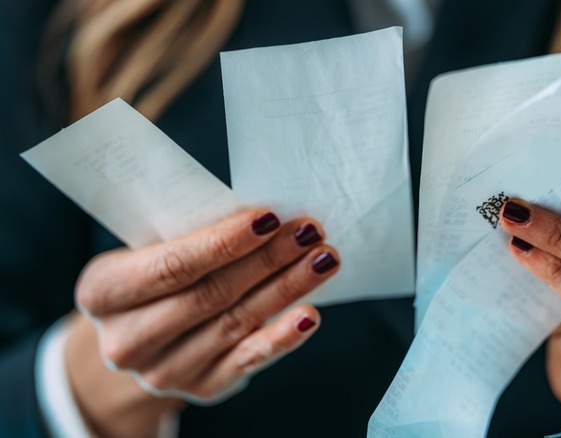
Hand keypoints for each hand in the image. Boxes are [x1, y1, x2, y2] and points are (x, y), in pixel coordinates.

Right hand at [67, 209, 339, 436]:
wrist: (142, 336)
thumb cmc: (154, 275)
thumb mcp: (150, 250)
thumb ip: (191, 236)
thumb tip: (266, 216)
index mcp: (102, 292)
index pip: (171, 266)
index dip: (223, 243)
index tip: (269, 217)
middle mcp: (126, 340)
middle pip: (210, 295)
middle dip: (267, 260)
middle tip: (309, 232)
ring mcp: (163, 371)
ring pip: (235, 323)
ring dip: (286, 289)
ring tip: (322, 259)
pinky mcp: (201, 387)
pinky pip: (247, 360)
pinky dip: (282, 337)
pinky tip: (309, 315)